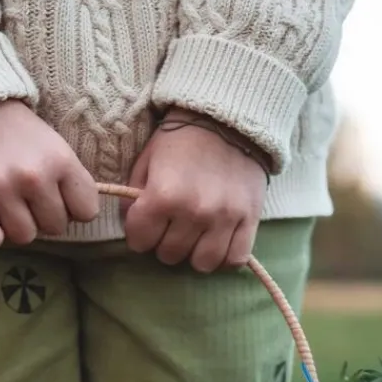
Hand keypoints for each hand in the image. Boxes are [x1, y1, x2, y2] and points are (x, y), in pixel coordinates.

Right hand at [0, 100, 99, 248]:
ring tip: (2, 201)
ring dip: (14, 225)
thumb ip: (66, 178)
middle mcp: (32, 175)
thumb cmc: (11, 131)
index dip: (72, 209)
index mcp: (60, 158)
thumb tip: (76, 218)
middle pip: (55, 228)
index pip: (87, 211)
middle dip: (41, 217)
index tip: (56, 198)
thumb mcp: (50, 143)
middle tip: (23, 196)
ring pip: (23, 237)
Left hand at [124, 110, 267, 272]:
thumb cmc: (180, 140)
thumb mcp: (147, 162)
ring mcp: (224, 218)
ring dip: (194, 253)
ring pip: (201, 264)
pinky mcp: (250, 220)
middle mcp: (194, 211)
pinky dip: (224, 256)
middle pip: (169, 255)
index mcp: (163, 195)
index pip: (139, 242)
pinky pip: (234, 259)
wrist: (229, 117)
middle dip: (165, 242)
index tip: (145, 224)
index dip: (139, 234)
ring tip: (195, 235)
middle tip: (171, 226)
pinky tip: (218, 241)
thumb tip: (132, 228)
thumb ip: (134, 199)